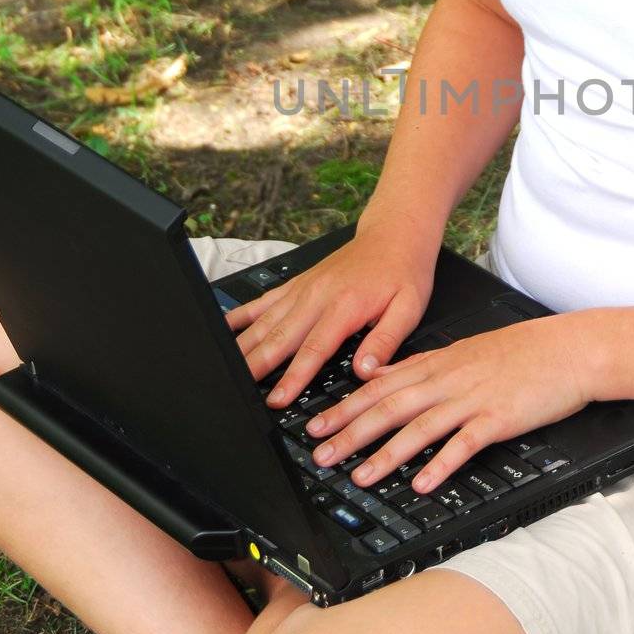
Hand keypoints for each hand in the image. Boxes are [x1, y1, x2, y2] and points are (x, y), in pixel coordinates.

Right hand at [224, 223, 437, 404]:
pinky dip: (242, 315)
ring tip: (225, 368)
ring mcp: (303, 288)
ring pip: (265, 320)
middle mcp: (317, 295)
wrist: (394, 234)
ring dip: (245, 346)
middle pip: (280, 336)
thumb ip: (387, 340)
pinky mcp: (297, 283)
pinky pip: (264, 300)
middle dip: (257, 366)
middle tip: (238, 390)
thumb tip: (365, 370)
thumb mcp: (409, 308)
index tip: (277, 399)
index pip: (313, 348)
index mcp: (345, 306)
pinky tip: (224, 328)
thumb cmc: (403, 272)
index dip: (293, 377)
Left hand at [300, 312, 595, 496]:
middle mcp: (448, 380)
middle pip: (389, 407)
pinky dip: (441, 464)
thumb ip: (422, 365)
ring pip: (419, 427)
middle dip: (350, 432)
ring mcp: (472, 398)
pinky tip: (423, 484)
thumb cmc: (522, 352)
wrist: (569, 349)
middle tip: (320, 454)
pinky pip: (464, 444)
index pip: (380, 385)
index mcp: (438, 363)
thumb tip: (384, 375)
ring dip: (386, 454)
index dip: (344, 406)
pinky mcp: (498, 418)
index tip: (315, 425)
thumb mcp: (464, 350)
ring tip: (360, 477)